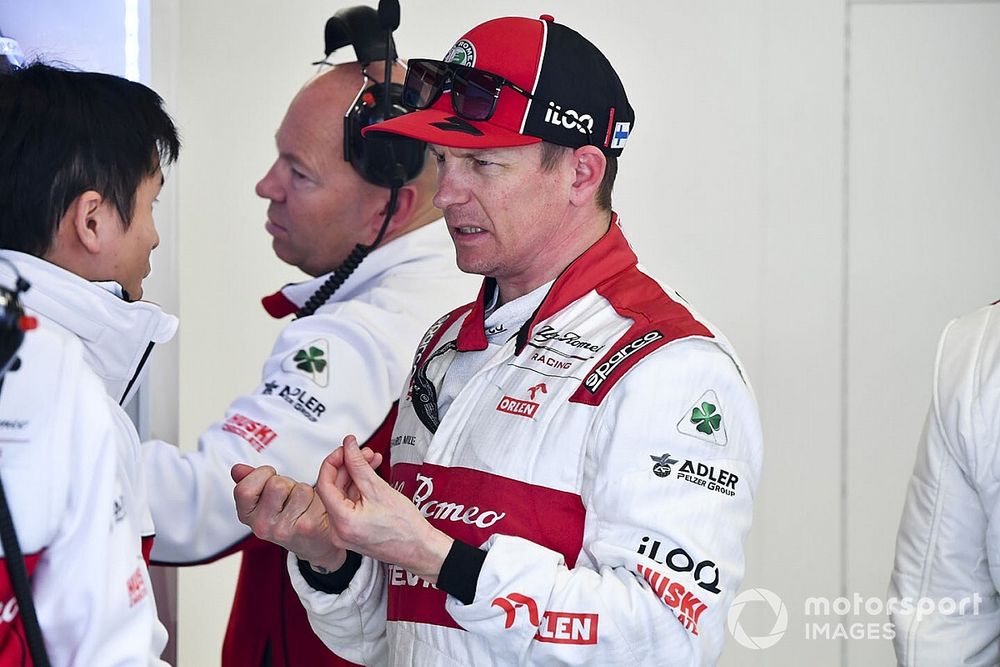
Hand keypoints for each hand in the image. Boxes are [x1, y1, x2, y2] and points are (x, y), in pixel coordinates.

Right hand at [229, 447, 380, 570]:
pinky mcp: (306, 527)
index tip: (269, 479)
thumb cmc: (291, 515)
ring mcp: (284, 530)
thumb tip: (238, 469)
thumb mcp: (266, 498)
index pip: (244, 489)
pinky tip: (313, 509)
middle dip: (286, 482)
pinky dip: (317, 495)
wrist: (317, 541)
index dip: (260, 476)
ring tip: (302, 503)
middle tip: (289, 496)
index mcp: (248, 516)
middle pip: (275, 484)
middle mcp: (262, 527)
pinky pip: (312, 495)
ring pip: (297, 488)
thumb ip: (250, 481)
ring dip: (302, 490)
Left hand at [316, 435, 452, 582]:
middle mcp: (338, 531)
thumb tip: (349, 447)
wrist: (420, 549)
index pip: (324, 484)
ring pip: (343, 496)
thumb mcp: (379, 490)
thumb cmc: (405, 528)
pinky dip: (359, 490)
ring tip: (371, 461)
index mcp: (342, 522)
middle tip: (363, 452)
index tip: (345, 448)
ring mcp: (345, 533)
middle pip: (334, 489)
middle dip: (349, 467)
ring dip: (355, 476)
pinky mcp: (353, 532)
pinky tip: (371, 477)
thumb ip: (359, 465)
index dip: (334, 461)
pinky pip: (350, 506)